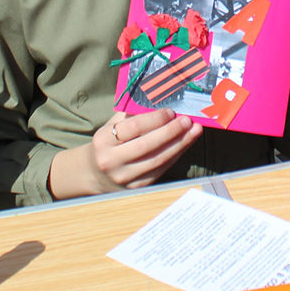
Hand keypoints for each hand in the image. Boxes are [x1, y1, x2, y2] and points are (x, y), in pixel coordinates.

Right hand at [48, 110, 201, 197]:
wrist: (95, 172)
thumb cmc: (108, 142)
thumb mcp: (113, 125)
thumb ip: (132, 114)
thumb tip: (161, 102)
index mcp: (103, 141)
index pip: (133, 128)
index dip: (155, 119)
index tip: (171, 112)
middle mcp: (111, 161)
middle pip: (147, 145)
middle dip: (171, 132)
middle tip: (187, 121)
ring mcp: (124, 177)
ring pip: (157, 160)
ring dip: (179, 144)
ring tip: (194, 131)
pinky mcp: (137, 188)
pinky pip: (161, 170)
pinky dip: (175, 155)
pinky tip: (185, 144)